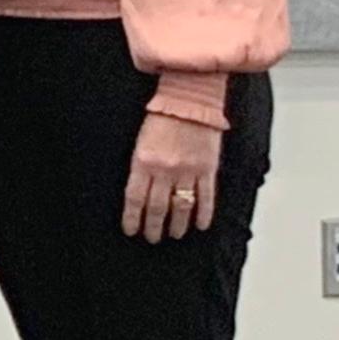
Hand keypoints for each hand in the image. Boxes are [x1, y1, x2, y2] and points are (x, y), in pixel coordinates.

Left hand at [123, 111, 221, 242]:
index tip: (131, 230)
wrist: (189, 101)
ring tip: (173, 234)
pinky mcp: (207, 168)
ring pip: (181, 207)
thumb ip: (140, 168)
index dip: (132, 218)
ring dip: (177, 225)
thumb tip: (139, 195)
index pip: (134, 199)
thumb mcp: (140, 142)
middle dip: (153, 227)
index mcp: (142, 162)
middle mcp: (164, 170)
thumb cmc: (161, 118)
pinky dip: (203, 214)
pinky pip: (206, 197)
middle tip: (152, 238)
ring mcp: (187, 170)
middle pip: (157, 208)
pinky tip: (201, 225)